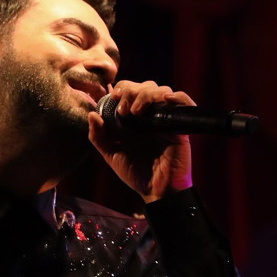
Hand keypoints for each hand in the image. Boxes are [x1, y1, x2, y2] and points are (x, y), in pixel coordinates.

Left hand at [88, 80, 194, 202]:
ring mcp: (165, 118)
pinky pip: (184, 102)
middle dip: (132, 91)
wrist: (156, 190)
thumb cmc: (135, 173)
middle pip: (145, 86)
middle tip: (123, 110)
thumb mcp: (112, 155)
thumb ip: (99, 137)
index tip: (113, 97)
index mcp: (134, 118)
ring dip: (147, 94)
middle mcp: (150, 115)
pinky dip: (177, 97)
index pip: (130, 90)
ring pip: (161, 90)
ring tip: (136, 111)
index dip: (122, 88)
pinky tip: (165, 100)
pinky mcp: (180, 125)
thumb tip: (92, 114)